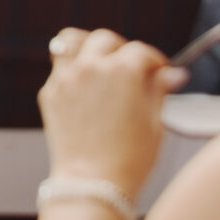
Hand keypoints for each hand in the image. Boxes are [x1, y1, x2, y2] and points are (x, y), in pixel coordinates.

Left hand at [39, 27, 180, 196]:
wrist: (93, 180)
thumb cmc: (132, 157)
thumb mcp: (155, 122)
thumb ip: (159, 90)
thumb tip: (170, 73)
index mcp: (122, 71)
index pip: (140, 51)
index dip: (154, 61)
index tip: (158, 70)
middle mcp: (90, 66)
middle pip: (105, 39)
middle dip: (121, 49)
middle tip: (129, 66)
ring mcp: (65, 77)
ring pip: (70, 41)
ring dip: (86, 46)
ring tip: (97, 61)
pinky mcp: (49, 92)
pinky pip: (59, 69)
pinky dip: (72, 70)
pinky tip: (84, 88)